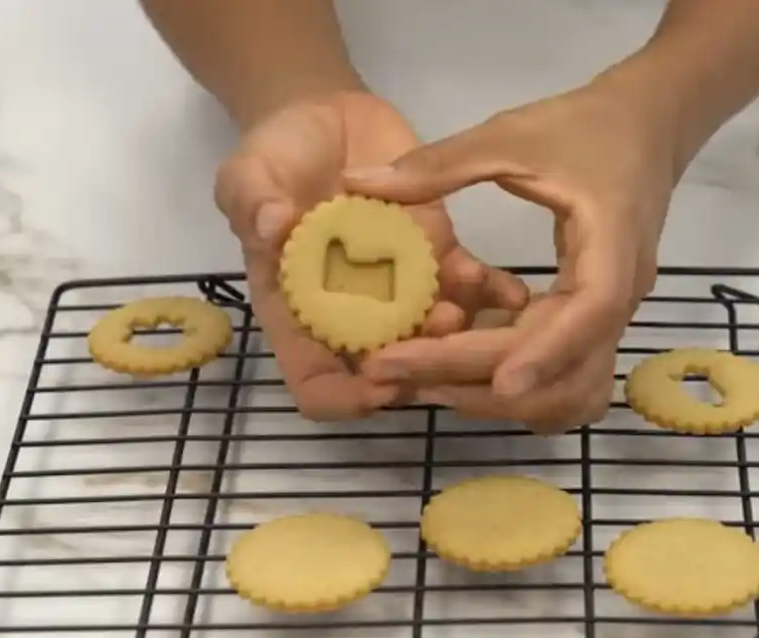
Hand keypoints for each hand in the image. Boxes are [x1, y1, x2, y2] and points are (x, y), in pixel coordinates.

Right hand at [213, 91, 528, 420]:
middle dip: (417, 369)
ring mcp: (401, 288)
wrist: (325, 118)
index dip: (341, 397)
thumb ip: (252, 201)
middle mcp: (355, 314)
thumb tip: (270, 227)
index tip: (375, 386)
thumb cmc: (276, 155)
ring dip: (456, 335)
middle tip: (435, 341)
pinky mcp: (439, 255)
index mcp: (300, 312)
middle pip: (387, 370)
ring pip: (435, 335)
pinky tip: (510, 292)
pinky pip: (470, 285)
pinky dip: (491, 292)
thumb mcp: (248, 173)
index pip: (315, 381)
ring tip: (461, 308)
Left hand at [346, 81, 676, 432]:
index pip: (589, 314)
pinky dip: (526, 391)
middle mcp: (621, 296)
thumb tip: (357, 182)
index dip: (546, 354)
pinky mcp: (598, 323)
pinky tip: (469, 376)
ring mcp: (615, 317)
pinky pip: (570, 380)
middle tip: (400, 373)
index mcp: (612, 246)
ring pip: (574, 392)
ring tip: (428, 385)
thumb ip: (439, 165)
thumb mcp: (511, 136)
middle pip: (570, 371)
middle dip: (486, 384)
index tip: (498, 384)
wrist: (646, 125)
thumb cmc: (584, 126)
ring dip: (508, 403)